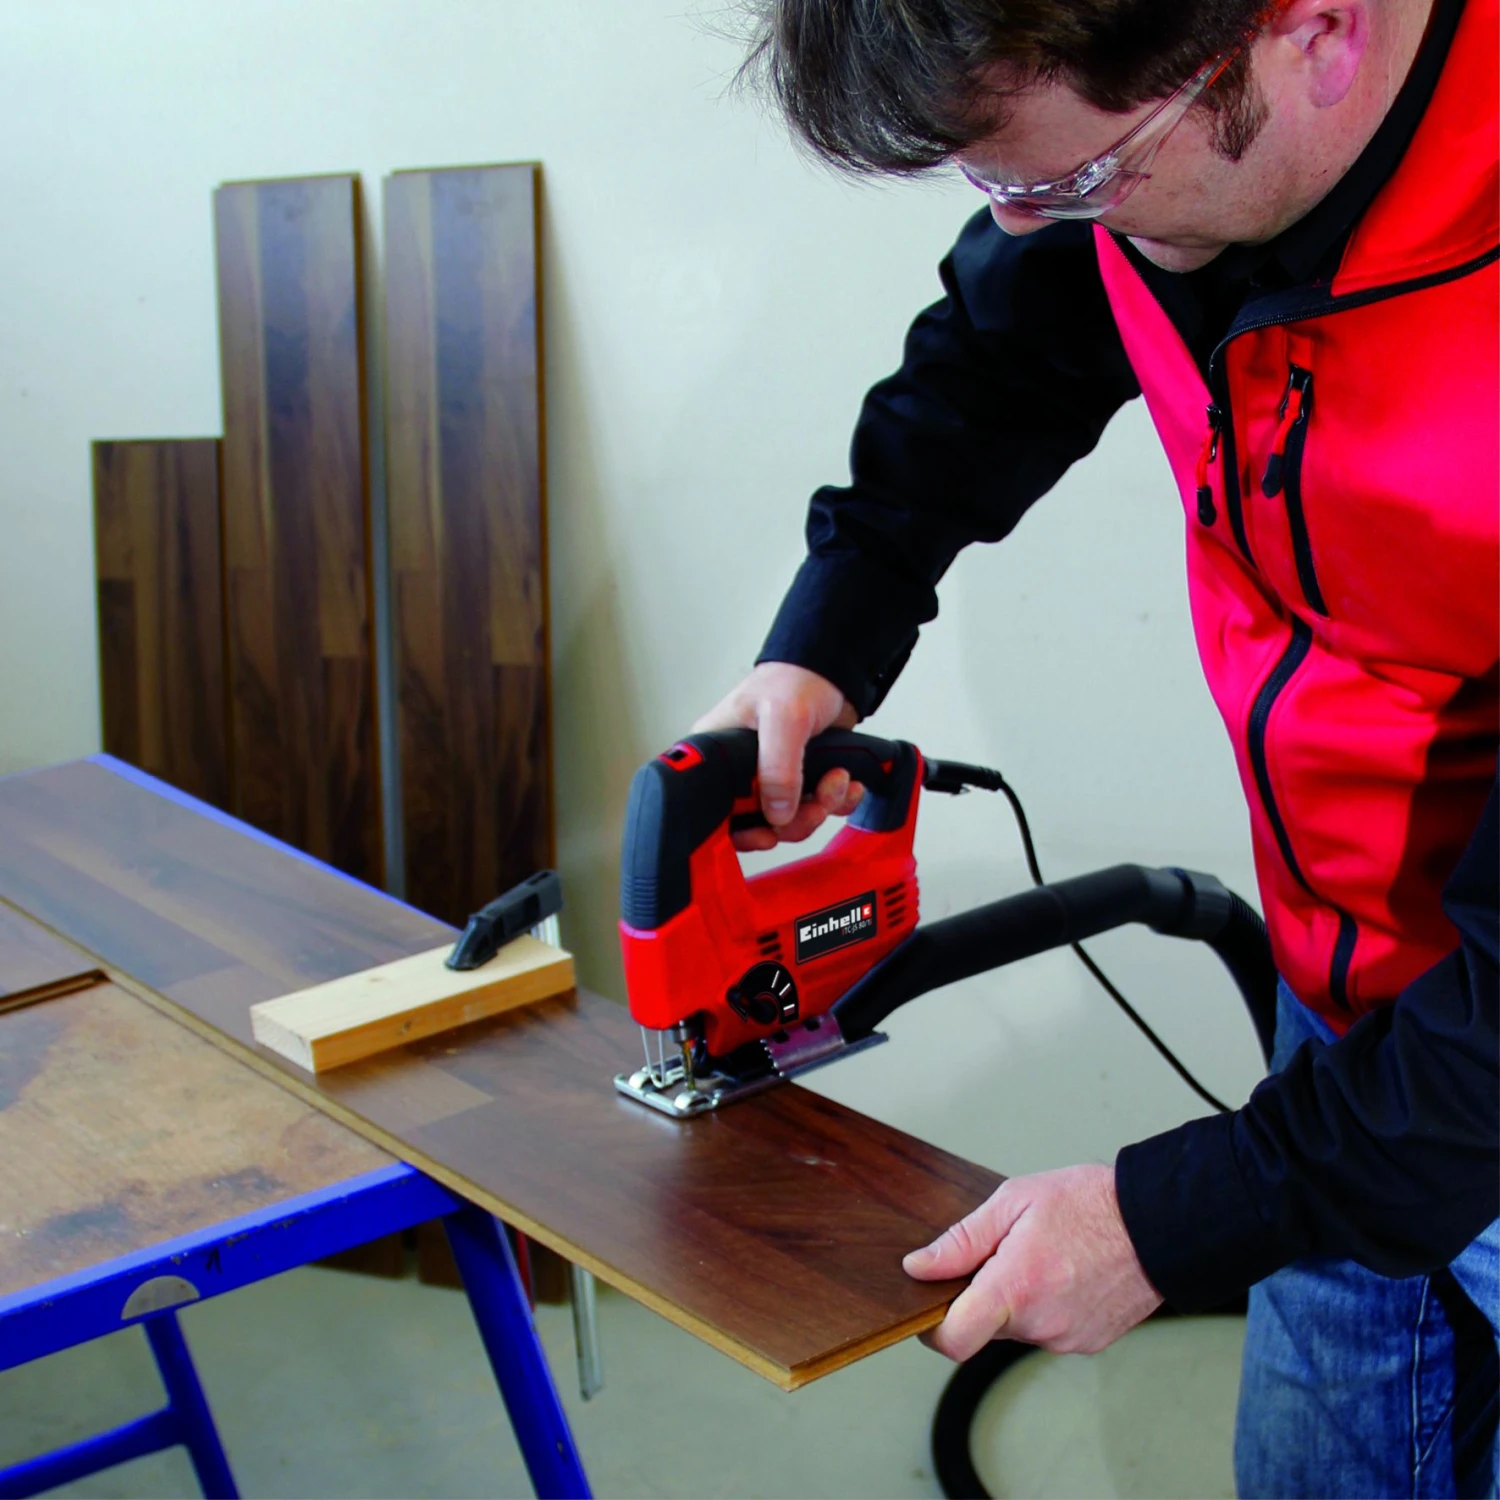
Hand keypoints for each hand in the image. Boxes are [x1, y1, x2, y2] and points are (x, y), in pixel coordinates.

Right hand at [693, 662, 861, 849]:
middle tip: (815, 805)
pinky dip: (836, 800)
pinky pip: (815, 807)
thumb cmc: (796, 678)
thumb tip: (777, 814)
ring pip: (790, 819)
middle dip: (794, 820)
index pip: (715, 808)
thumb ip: (777, 767)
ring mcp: (772, 777)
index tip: (767, 833)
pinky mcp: (800, 778)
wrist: (834, 671)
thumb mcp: (782, 717)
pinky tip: (847, 783)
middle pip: (756, 822)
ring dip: (821, 806)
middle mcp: (740, 770)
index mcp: (718, 754)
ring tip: (838, 781)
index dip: (739, 829)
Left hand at [903, 1165, 1161, 1360]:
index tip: (929, 1305)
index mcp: (1016, 1287)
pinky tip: (1064, 1273)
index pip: (954, 1340)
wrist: (1157, 1221)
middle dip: (980, 1296)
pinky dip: (1045, 1307)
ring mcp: (1068, 1339)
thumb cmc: (1089, 1202)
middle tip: (1001, 1254)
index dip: (932, 1329)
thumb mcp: (1013, 1202)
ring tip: (1041, 1257)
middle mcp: (1041, 1324)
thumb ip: (961, 1240)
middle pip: (984, 1329)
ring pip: (1017, 1329)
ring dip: (1015, 1301)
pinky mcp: (1089, 1343)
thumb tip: (919, 1267)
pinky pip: (1048, 1331)